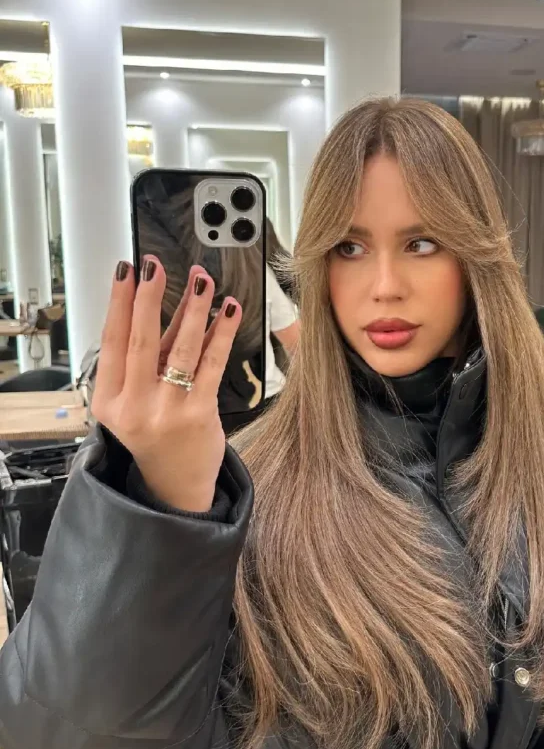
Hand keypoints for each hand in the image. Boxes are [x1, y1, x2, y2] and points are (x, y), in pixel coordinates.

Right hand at [91, 257, 242, 511]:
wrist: (177, 482)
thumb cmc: (155, 432)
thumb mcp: (136, 399)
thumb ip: (146, 357)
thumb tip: (157, 301)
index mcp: (110, 400)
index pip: (112, 341)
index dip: (119, 302)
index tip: (126, 271)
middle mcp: (135, 406)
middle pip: (141, 340)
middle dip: (149, 297)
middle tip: (156, 266)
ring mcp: (167, 411)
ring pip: (180, 349)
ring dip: (192, 309)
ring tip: (201, 281)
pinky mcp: (200, 413)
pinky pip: (211, 364)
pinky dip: (221, 333)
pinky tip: (228, 311)